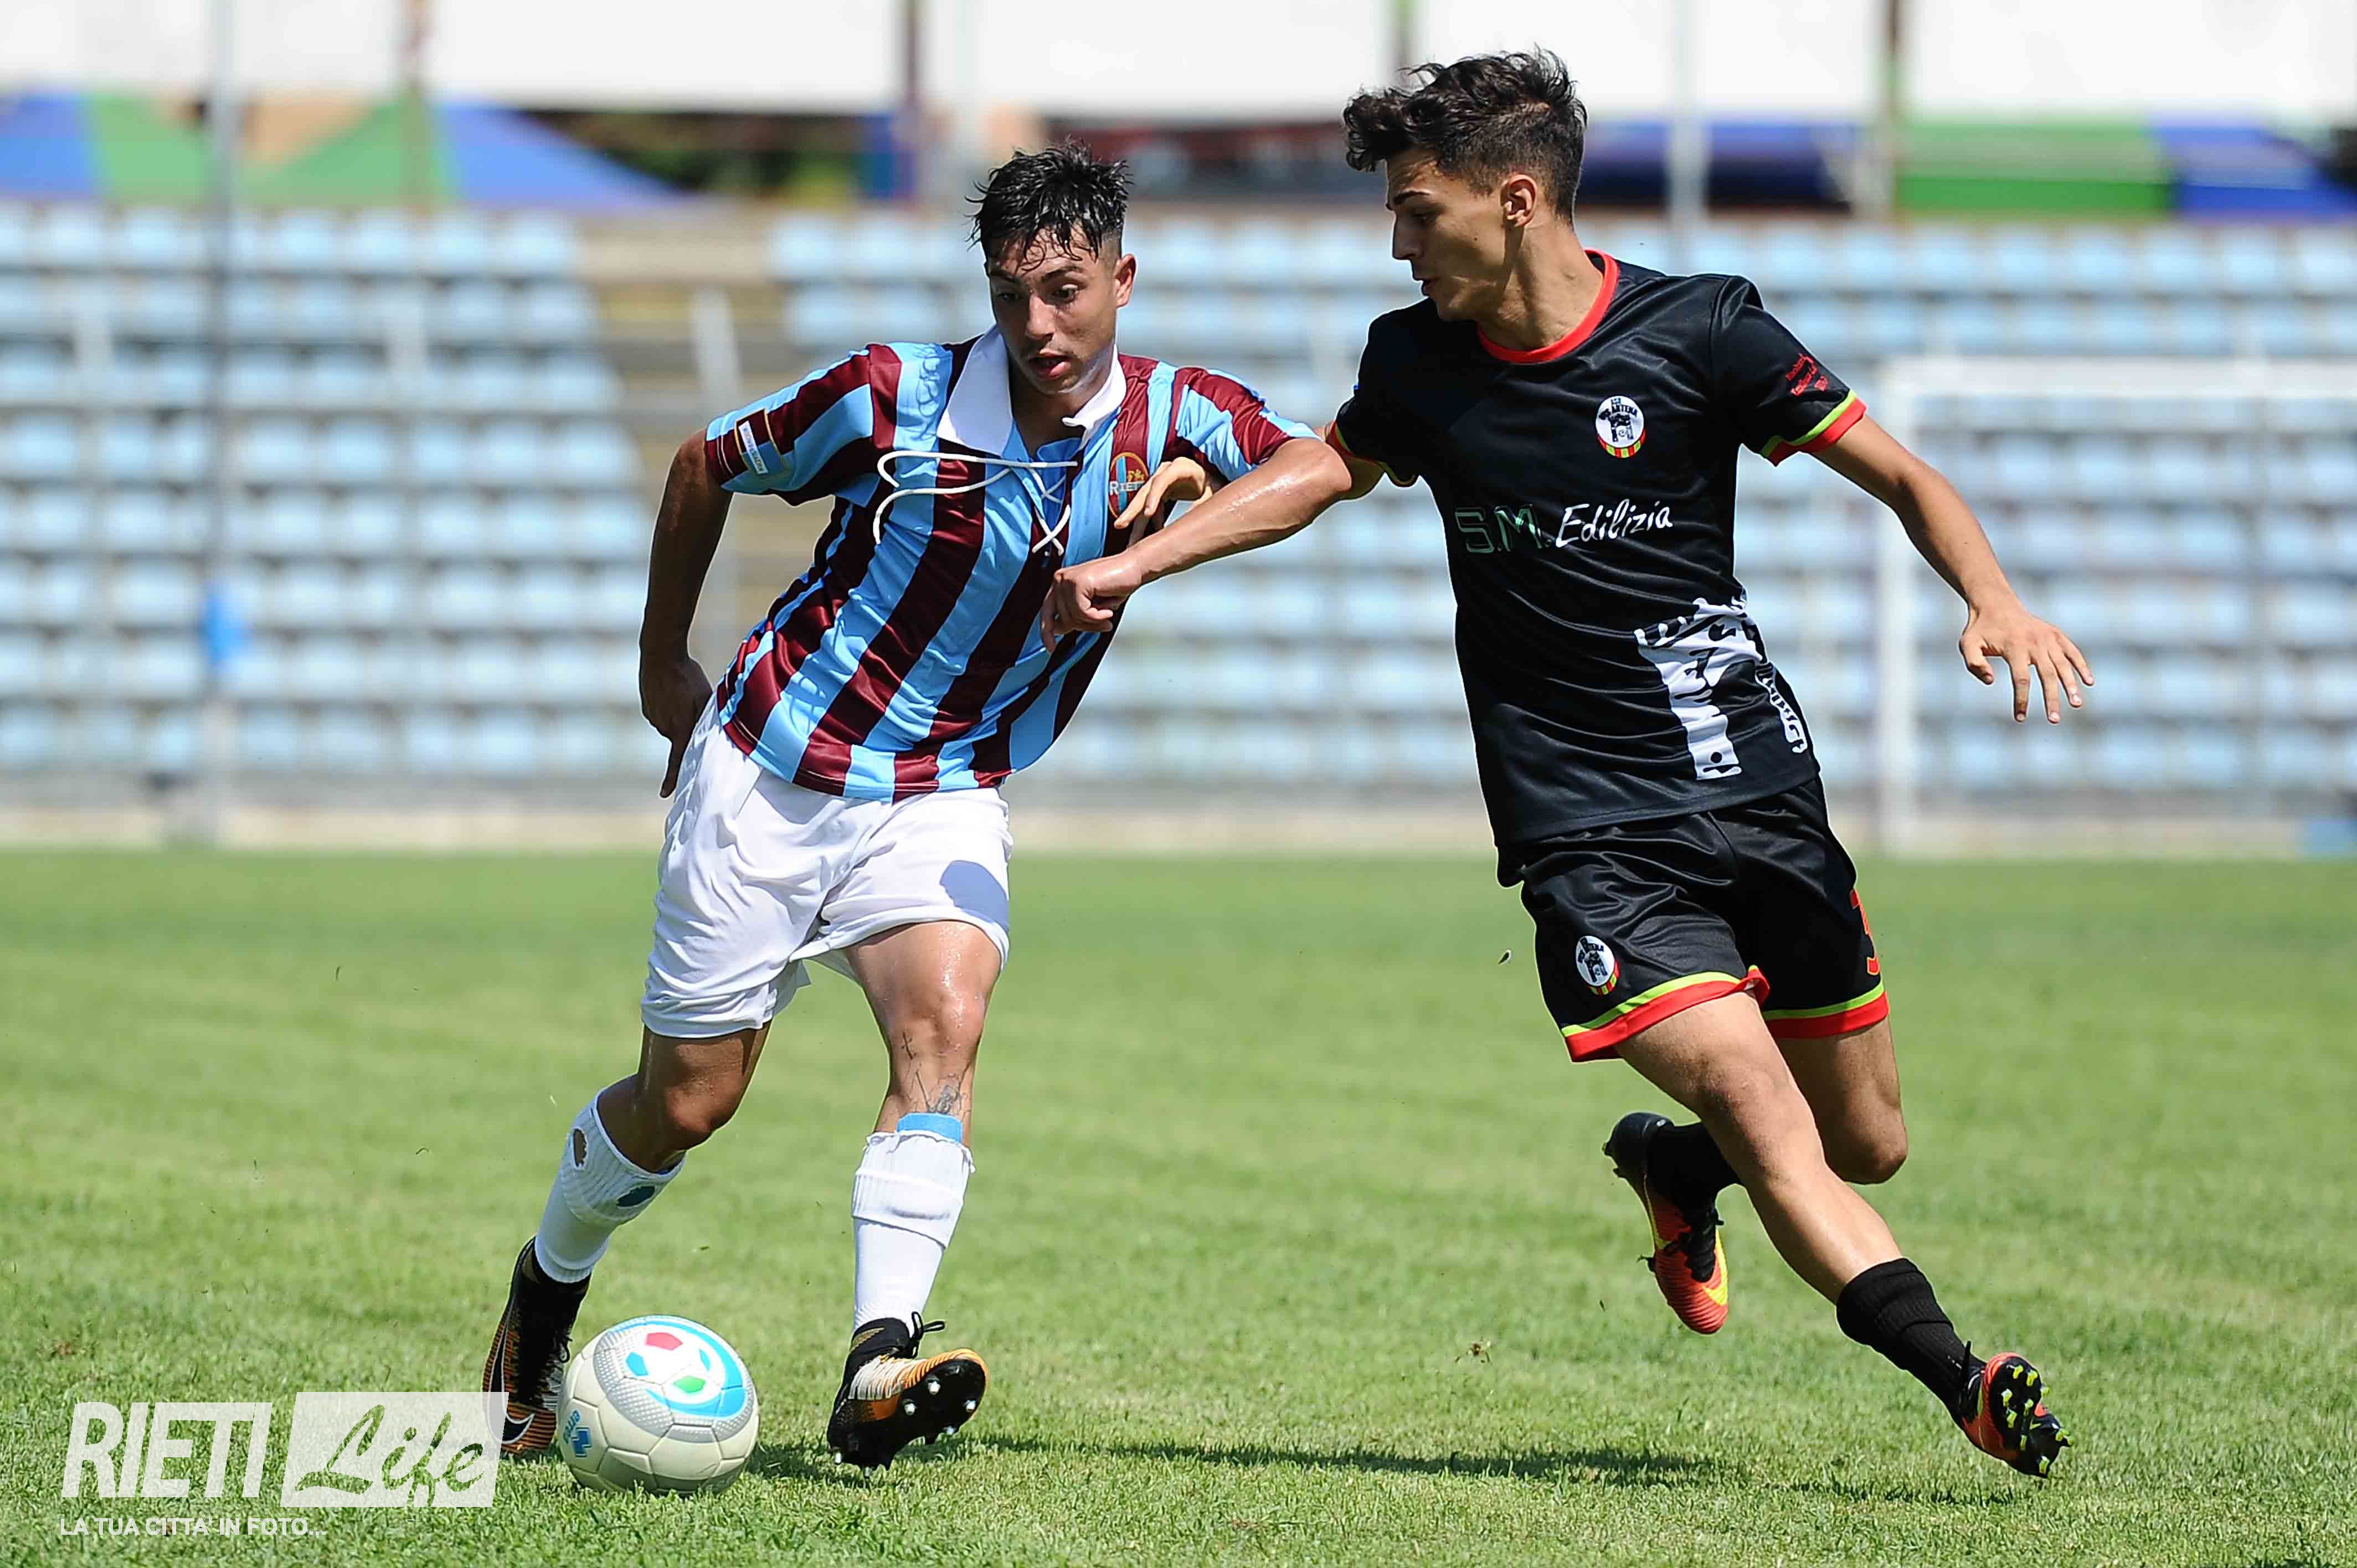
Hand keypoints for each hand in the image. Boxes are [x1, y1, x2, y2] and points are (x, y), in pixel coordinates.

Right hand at [639, 649, 710, 795]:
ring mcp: (653, 717)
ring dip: (678, 715)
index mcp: (680, 728)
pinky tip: (671, 689)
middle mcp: (664, 727)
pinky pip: (661, 714)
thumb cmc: (688, 675)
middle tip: (692, 706)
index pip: (677, 760)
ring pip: (670, 724)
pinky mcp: (647, 707)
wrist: (660, 654)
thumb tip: (716, 732)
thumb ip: (710, 718)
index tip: (664, 795)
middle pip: (680, 736)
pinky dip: (667, 706)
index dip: (671, 779)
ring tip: (682, 693)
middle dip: (687, 727)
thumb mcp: (706, 696)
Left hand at [1040, 555, 1144, 651]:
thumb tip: (1059, 630)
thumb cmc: (1116, 584)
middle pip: (1063, 619)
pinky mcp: (1077, 582)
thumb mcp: (1091, 605)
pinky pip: (1082, 612)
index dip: (1047, 632)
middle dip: (1085, 626)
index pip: (1046, 612)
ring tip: (1107, 614)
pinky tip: (1108, 609)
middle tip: (1104, 623)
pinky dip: (1097, 616)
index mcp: (1061, 584)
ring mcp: (1067, 579)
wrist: (1133, 567)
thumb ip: (1075, 614)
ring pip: (1073, 617)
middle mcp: (1060, 580)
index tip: (1052, 648)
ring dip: (1094, 621)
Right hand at [1111, 455, 1214, 539]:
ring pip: (1143, 503)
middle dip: (1132, 510)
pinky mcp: (1159, 492)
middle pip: (1145, 492)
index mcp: (1180, 467)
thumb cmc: (1213, 480)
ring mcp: (1160, 482)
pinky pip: (1151, 509)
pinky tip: (1145, 540)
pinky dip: (1148, 524)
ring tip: (1130, 543)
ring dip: (1137, 523)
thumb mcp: (1213, 491)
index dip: (1153, 497)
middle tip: (1120, 525)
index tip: (1147, 514)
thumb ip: (1202, 504)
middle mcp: (1165, 472)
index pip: (1161, 481)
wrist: (1211, 475)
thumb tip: (1190, 523)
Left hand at [1960, 599, 2092, 723]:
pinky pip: (2073, 651)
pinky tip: (2089, 682)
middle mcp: (2034, 642)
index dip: (2021, 699)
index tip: (2020, 718)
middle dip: (2051, 699)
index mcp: (2014, 646)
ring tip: (2076, 704)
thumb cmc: (1980, 629)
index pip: (2021, 678)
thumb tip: (1991, 681)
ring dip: (2071, 685)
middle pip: (2047, 675)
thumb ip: (1974, 664)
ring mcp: (2048, 637)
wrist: (1996, 604)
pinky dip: (2081, 666)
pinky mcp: (2056, 634)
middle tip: (2054, 720)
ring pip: (2063, 665)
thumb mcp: (1967, 644)